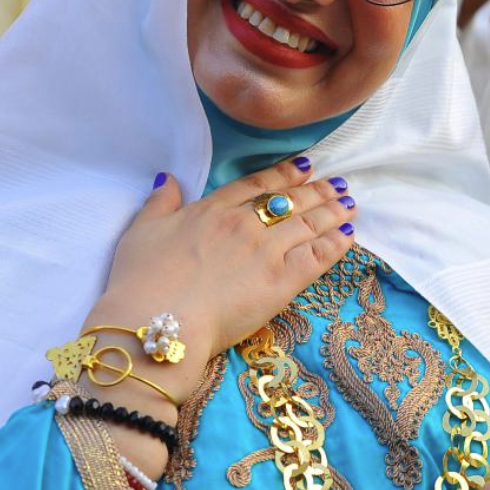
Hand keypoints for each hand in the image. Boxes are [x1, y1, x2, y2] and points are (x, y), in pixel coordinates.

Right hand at [85, 158, 356, 403]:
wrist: (155, 322)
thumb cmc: (140, 282)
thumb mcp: (140, 232)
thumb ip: (159, 203)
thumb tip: (167, 179)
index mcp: (212, 210)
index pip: (256, 185)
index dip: (284, 175)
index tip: (305, 166)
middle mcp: (243, 224)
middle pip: (289, 202)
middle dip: (316, 191)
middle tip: (337, 184)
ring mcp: (265, 252)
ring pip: (307, 224)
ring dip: (332, 211)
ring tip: (349, 203)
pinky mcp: (280, 283)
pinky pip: (317, 257)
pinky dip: (335, 243)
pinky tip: (349, 234)